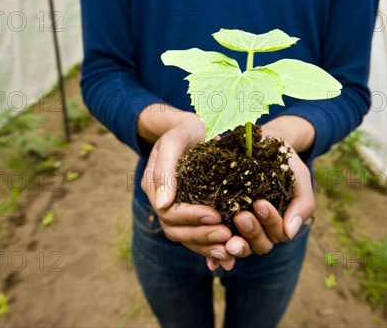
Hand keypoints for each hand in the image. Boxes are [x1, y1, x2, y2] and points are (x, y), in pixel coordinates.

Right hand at [140, 110, 236, 270]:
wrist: (197, 129)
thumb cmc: (186, 130)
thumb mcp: (175, 140)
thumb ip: (165, 169)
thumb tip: (162, 205)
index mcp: (155, 188)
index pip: (169, 213)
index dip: (191, 217)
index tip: (215, 215)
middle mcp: (163, 204)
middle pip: (177, 231)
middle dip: (202, 235)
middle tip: (227, 235)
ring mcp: (178, 211)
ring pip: (187, 239)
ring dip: (208, 247)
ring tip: (231, 249)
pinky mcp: (193, 215)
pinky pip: (198, 238)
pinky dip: (211, 249)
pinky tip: (229, 258)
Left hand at [223, 116, 315, 257]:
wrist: (261, 143)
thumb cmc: (283, 161)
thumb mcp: (299, 177)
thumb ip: (302, 203)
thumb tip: (290, 233)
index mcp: (280, 223)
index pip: (278, 233)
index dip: (270, 221)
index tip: (260, 203)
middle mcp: (261, 230)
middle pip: (260, 244)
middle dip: (252, 232)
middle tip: (241, 216)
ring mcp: (240, 229)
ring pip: (241, 245)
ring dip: (235, 241)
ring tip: (227, 223)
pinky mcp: (221, 221)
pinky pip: (219, 240)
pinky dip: (215, 249)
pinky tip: (209, 249)